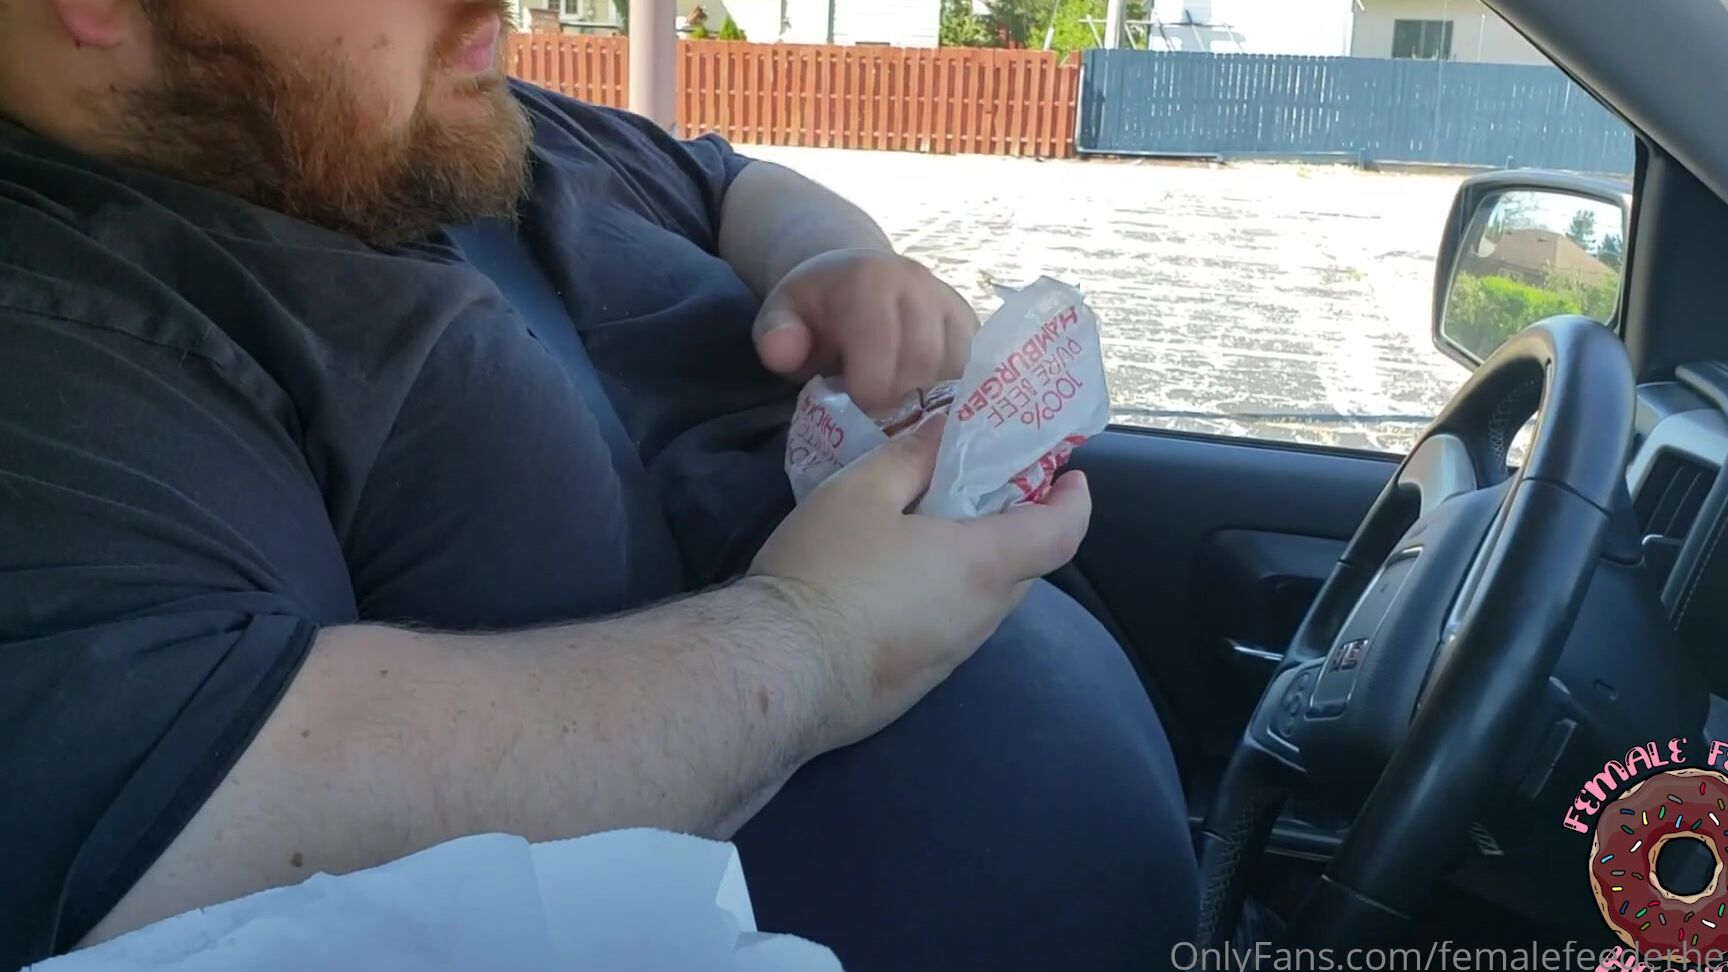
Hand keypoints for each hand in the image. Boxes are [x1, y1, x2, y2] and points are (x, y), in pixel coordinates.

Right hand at [748, 414, 1091, 751]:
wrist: (779, 673)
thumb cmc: (824, 571)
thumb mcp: (859, 492)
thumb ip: (910, 456)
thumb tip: (946, 429)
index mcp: (982, 564)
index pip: (1061, 533)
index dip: (1074, 500)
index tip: (1068, 476)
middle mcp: (982, 617)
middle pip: (1025, 566)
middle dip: (1019, 525)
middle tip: (981, 490)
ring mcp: (954, 657)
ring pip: (986, 602)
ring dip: (977, 565)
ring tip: (930, 533)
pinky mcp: (921, 685)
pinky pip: (952, 631)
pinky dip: (945, 600)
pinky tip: (894, 586)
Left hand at [752, 249, 979, 412]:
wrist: (850, 272)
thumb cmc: (815, 308)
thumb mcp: (781, 316)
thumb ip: (776, 336)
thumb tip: (783, 352)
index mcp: (869, 279)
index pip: (881, 348)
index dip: (868, 391)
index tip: (853, 410)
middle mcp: (917, 283)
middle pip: (923, 360)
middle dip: (900, 400)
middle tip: (877, 418)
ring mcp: (948, 300)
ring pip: (955, 367)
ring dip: (930, 400)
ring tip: (900, 411)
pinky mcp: (969, 321)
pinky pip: (974, 367)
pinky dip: (953, 394)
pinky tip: (927, 406)